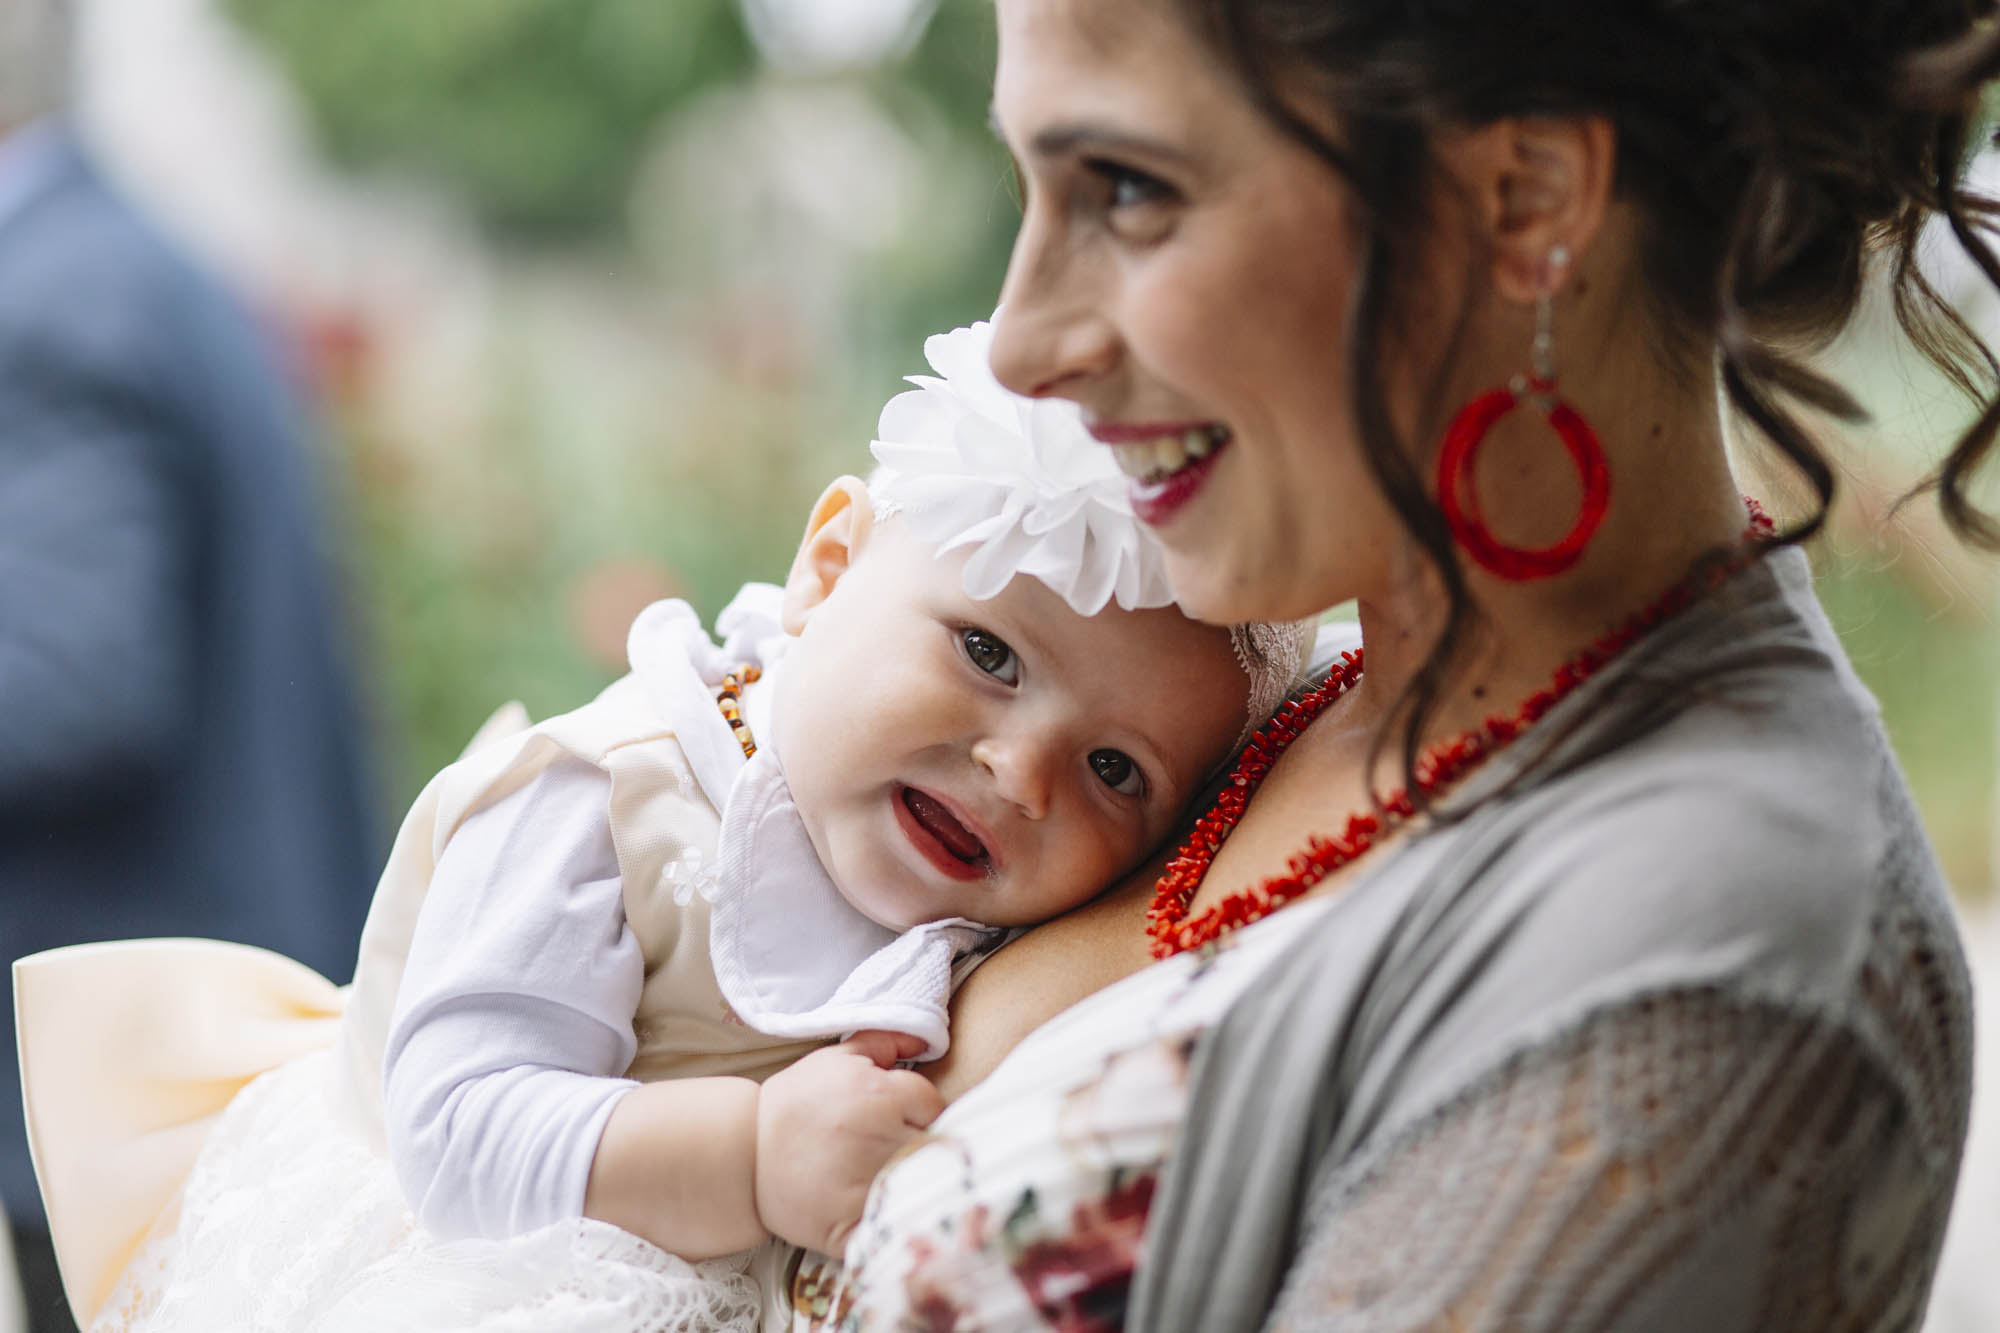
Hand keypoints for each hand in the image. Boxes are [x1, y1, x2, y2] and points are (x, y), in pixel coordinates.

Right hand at [754, 1030, 941, 1254]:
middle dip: (921, 1144)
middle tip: (895, 1148)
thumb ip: (883, 1042)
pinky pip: (898, 1224)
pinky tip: (880, 1208)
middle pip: (934, 1144)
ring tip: (887, 1175)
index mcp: (880, 1096)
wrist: (743, 1155)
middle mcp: (882, 1140)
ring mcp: (872, 1185)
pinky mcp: (858, 1224)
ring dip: (913, 1180)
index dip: (918, 1110)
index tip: (901, 1117)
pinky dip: (896, 1219)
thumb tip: (927, 1040)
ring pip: (922, 1183)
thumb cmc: (794, 1104)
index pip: (931, 1104)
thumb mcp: (835, 1060)